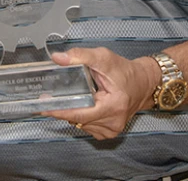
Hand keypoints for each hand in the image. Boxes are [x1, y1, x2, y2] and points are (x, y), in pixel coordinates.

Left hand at [42, 48, 159, 139]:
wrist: (143, 83)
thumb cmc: (124, 71)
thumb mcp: (103, 57)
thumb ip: (80, 56)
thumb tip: (58, 58)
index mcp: (114, 105)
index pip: (81, 113)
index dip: (61, 111)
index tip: (44, 107)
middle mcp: (114, 121)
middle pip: (79, 119)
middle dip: (64, 109)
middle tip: (50, 98)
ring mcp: (112, 129)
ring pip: (81, 124)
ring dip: (74, 113)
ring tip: (73, 97)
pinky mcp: (110, 132)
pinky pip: (88, 127)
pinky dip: (82, 117)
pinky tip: (85, 106)